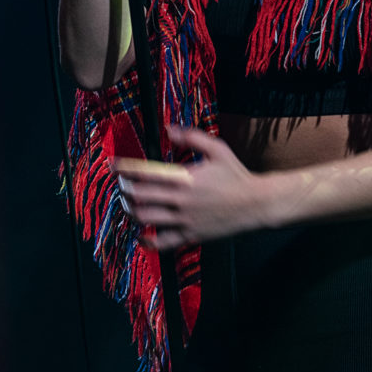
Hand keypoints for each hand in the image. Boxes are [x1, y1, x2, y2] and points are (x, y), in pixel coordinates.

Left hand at [114, 124, 273, 250]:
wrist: (256, 204)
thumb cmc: (236, 176)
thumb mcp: (217, 149)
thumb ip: (191, 137)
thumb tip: (169, 128)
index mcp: (185, 179)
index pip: (146, 174)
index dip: (126, 169)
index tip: (115, 166)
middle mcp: (182, 201)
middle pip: (140, 196)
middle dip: (124, 189)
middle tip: (120, 184)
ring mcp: (185, 220)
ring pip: (146, 218)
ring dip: (131, 211)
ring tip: (127, 204)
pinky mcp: (191, 236)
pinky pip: (163, 242)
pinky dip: (147, 240)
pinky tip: (141, 235)